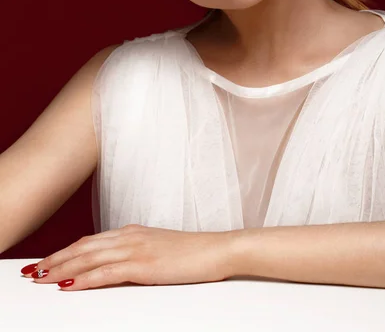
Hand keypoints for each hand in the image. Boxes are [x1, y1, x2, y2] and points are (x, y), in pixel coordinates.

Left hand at [21, 224, 239, 290]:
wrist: (216, 250)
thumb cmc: (191, 252)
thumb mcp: (158, 250)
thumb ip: (136, 253)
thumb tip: (117, 265)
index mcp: (132, 232)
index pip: (91, 240)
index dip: (67, 250)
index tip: (50, 260)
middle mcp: (129, 236)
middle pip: (84, 247)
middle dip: (57, 258)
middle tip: (35, 270)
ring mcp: (136, 249)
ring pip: (89, 258)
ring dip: (63, 268)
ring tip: (42, 278)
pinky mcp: (143, 265)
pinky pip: (106, 272)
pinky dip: (84, 279)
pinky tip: (70, 286)